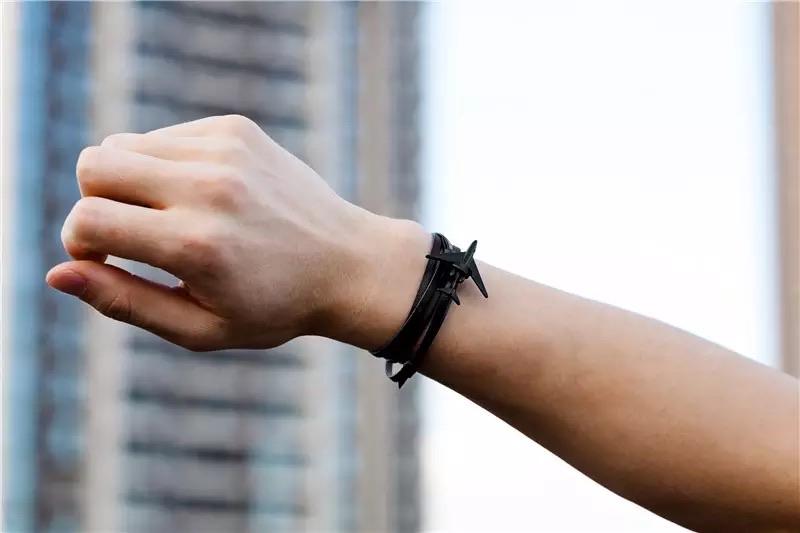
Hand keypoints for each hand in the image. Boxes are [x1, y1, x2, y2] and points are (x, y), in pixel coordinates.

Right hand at [48, 115, 426, 350]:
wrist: (348, 263)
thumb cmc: (274, 306)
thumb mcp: (199, 328)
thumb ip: (123, 302)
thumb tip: (57, 274)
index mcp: (196, 245)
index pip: (88, 218)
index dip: (82, 244)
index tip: (108, 260)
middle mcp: (208, 188)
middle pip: (93, 165)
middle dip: (95, 202)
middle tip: (131, 235)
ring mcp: (225, 151)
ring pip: (122, 143)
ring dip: (128, 182)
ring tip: (170, 217)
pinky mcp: (236, 129)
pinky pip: (163, 136)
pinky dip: (165, 164)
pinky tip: (203, 195)